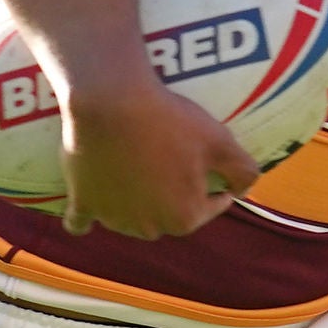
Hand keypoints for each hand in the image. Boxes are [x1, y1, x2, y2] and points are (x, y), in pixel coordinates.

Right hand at [57, 71, 258, 237]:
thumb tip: (245, 189)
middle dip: (175, 197)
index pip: (210, 208)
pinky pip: (81, 222)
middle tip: (171, 167)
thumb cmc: (169, 122)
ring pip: (130, 220)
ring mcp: (111, 217)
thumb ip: (243, 171)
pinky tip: (91, 210)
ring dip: (136, 206)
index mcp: (184, 218)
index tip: (211, 171)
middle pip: (169, 216)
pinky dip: (87, 218)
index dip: (215, 188)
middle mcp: (148, 227)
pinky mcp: (81, 203)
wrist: (110, 101)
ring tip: (136, 175)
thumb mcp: (221, 142)